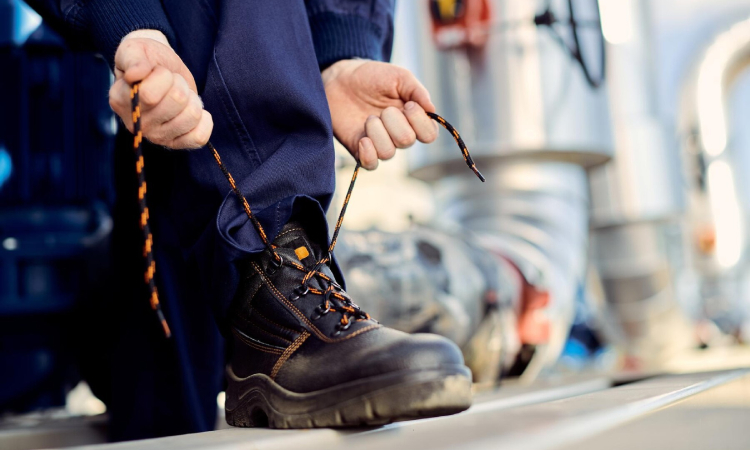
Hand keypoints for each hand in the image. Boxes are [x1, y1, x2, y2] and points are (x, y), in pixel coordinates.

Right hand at [108, 30, 212, 148]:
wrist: (160, 69)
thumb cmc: (146, 59)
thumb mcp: (135, 49)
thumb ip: (133, 59)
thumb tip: (134, 75)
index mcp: (120, 101)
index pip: (150, 95)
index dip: (162, 76)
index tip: (157, 70)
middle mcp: (137, 124)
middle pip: (177, 101)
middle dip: (179, 83)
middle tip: (172, 81)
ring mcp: (157, 137)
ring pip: (192, 116)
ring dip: (192, 98)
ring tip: (181, 94)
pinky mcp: (176, 143)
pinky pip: (199, 137)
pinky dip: (204, 120)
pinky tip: (193, 109)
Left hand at [322, 60, 438, 169]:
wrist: (341, 80)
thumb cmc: (372, 77)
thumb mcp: (398, 76)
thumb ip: (417, 91)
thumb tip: (431, 110)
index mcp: (413, 118)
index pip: (429, 134)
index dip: (420, 122)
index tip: (408, 105)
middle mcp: (399, 134)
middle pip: (407, 141)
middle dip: (394, 122)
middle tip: (383, 109)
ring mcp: (380, 143)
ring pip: (388, 152)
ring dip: (377, 132)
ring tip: (369, 118)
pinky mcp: (360, 149)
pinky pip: (371, 164)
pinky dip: (368, 154)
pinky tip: (363, 139)